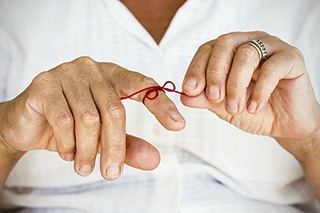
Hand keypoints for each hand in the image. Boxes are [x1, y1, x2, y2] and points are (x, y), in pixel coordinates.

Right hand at [0, 56, 185, 179]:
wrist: (27, 122)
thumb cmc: (70, 126)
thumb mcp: (103, 137)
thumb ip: (128, 146)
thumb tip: (155, 160)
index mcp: (112, 75)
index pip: (143, 85)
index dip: (161, 105)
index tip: (178, 125)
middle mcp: (92, 69)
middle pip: (115, 109)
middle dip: (115, 147)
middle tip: (111, 174)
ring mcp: (67, 73)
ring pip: (89, 117)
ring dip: (88, 150)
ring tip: (84, 167)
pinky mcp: (45, 84)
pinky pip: (63, 118)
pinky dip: (68, 143)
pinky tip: (67, 153)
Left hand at [181, 31, 319, 151]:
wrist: (282, 124)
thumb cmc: (252, 110)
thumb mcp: (222, 106)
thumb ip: (204, 99)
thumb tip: (184, 95)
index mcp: (230, 51)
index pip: (207, 49)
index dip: (196, 68)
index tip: (190, 89)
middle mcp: (249, 42)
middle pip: (225, 44)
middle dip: (215, 73)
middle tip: (214, 98)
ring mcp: (271, 47)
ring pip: (246, 54)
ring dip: (236, 84)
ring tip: (235, 108)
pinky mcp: (291, 58)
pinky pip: (273, 67)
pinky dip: (260, 90)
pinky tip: (253, 107)